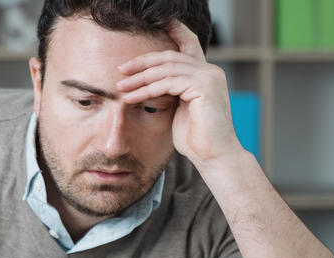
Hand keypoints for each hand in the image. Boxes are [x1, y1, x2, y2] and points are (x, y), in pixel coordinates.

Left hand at [116, 21, 241, 165]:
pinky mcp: (204, 87)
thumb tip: (148, 83)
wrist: (213, 156)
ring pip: (166, 69)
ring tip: (120, 87)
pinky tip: (131, 97)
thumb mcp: (179, 108)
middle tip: (121, 69)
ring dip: (139, 78)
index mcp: (205, 73)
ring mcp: (209, 77)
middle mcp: (210, 71)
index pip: (187, 44)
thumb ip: (170, 90)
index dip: (172, 31)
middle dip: (142, 62)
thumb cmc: (196, 138)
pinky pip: (168, 83)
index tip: (153, 26)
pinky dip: (147, 90)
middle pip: (170, 56)